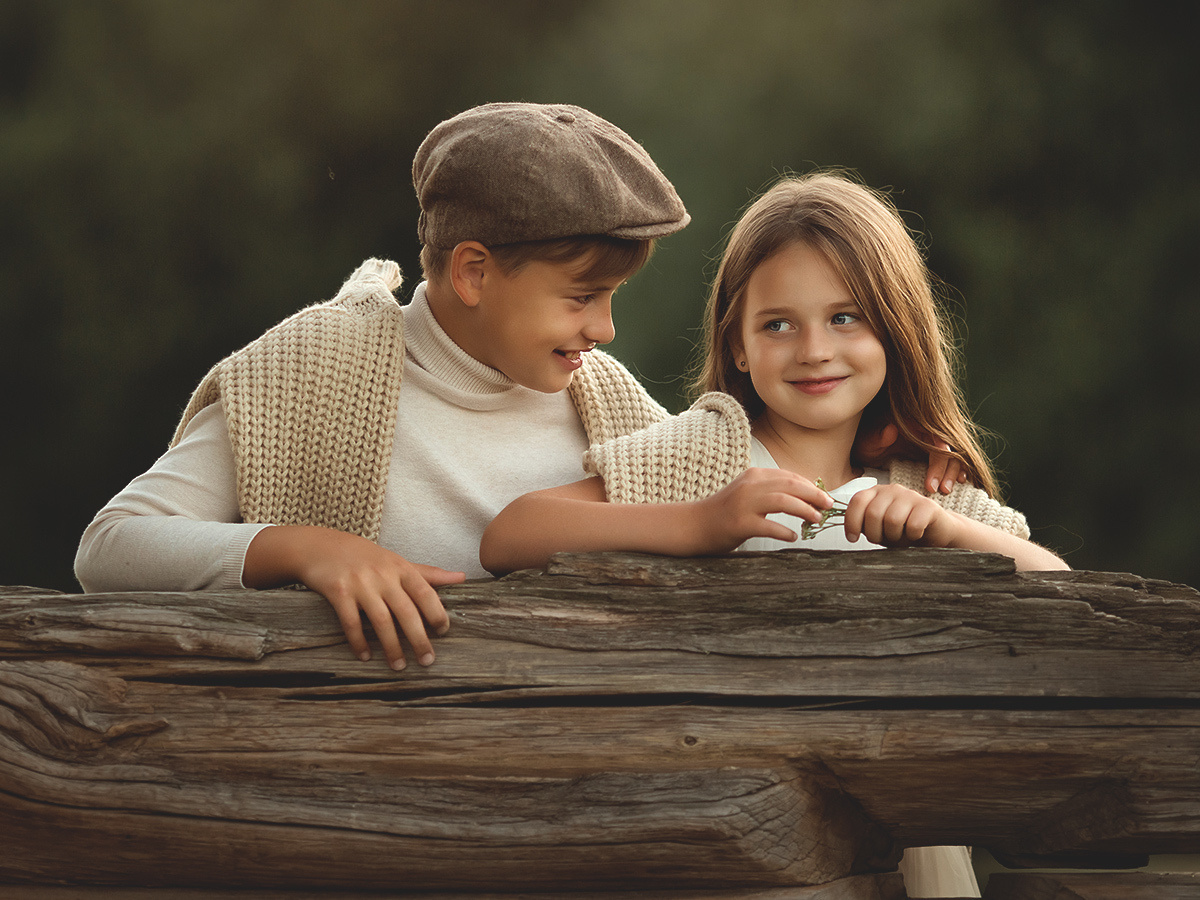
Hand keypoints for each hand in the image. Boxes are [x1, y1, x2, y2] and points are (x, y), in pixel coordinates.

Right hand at [245, 526, 463, 669]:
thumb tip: (461, 577)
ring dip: (392, 647)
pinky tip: (365, 656)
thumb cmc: (364, 557)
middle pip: (407, 612)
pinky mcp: (338, 592)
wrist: (320, 546)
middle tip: (428, 661)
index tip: (443, 632)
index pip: (426, 593)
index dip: (437, 613)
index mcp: (400, 568)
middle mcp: (383, 575)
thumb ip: (428, 573)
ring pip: (381, 621)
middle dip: (419, 639)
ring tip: (399, 666)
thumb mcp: (396, 561)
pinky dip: (359, 642)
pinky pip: (351, 623)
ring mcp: (360, 584)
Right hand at [694, 467, 832, 552]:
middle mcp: (749, 486)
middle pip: (790, 485)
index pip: (789, 477)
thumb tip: (805, 496)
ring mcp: (743, 504)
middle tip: (828, 506)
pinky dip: (784, 531)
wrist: (694, 525)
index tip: (825, 497)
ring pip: (783, 502)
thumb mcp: (748, 493)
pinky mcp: (739, 524)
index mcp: (753, 476)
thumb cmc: (725, 512)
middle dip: (814, 495)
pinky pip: (768, 526)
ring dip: (804, 510)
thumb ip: (770, 491)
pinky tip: (793, 537)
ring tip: (815, 520)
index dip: (810, 487)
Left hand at [842, 483, 958, 547]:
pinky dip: (912, 536)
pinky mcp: (928, 506)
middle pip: (873, 513)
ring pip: (892, 519)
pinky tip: (915, 534)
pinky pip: (913, 525)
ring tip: (900, 536)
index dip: (851, 522)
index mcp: (876, 493)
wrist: (936, 532)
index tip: (852, 538)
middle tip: (884, 539)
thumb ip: (863, 524)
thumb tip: (849, 530)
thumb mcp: (878, 528)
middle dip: (875, 534)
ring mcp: (911, 495)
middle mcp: (892, 490)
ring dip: (894, 536)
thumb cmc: (903, 530)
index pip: (857, 501)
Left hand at [853, 421, 969, 494]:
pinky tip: (958, 481)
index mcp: (915, 423)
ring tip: (947, 490)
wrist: (866, 447)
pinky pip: (951, 458)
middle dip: (948, 470)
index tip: (931, 485)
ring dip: (953, 471)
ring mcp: (932, 440)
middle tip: (942, 490)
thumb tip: (891, 430)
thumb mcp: (867, 441)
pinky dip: (955, 469)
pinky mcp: (933, 451)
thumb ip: (877, 436)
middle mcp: (927, 429)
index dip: (938, 463)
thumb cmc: (866, 443)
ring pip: (953, 454)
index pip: (936, 440)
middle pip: (949, 448)